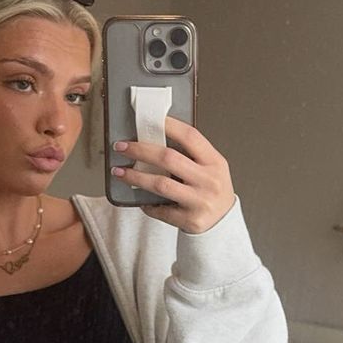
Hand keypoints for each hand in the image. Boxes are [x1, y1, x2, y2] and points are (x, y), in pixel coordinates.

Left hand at [111, 115, 235, 233]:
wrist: (223, 223)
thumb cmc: (212, 191)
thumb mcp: (211, 168)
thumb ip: (190, 155)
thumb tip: (153, 138)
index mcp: (215, 162)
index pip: (190, 136)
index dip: (168, 125)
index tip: (147, 120)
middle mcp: (209, 181)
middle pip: (168, 158)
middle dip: (140, 150)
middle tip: (122, 147)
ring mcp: (200, 201)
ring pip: (160, 184)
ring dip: (134, 176)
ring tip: (118, 171)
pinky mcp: (190, 220)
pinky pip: (160, 209)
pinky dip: (146, 202)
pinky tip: (138, 198)